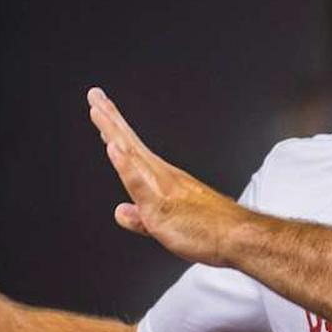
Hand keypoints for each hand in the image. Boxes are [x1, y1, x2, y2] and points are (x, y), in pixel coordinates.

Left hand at [86, 87, 250, 266]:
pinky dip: (126, 165)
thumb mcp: (164, 227)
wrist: (237, 236)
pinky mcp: (160, 206)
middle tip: (94, 95)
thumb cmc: (209, 230)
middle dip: (110, 118)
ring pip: (131, 155)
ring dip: (114, 131)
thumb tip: (121, 212)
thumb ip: (140, 220)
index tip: (102, 109)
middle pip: (128, 142)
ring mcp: (161, 188)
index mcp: (161, 178)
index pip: (132, 149)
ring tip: (98, 110)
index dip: (115, 128)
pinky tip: (114, 149)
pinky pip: (139, 184)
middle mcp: (161, 176)